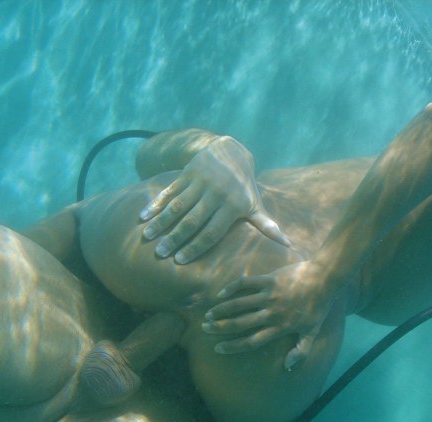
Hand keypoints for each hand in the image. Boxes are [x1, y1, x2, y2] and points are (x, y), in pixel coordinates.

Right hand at [140, 136, 289, 262]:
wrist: (230, 149)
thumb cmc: (245, 186)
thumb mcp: (255, 204)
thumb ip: (267, 225)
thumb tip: (288, 244)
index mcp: (232, 205)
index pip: (212, 231)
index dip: (196, 247)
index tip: (180, 261)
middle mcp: (216, 194)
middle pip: (192, 221)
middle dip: (176, 238)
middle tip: (160, 254)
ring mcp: (200, 182)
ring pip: (178, 205)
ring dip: (161, 221)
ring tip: (147, 237)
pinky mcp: (187, 173)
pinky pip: (169, 190)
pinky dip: (155, 203)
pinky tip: (143, 216)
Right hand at [201, 261, 333, 369]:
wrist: (324, 279)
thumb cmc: (319, 306)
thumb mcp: (312, 332)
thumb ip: (301, 351)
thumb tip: (287, 367)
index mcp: (281, 327)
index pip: (253, 340)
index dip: (234, 346)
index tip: (218, 348)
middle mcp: (272, 313)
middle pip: (241, 323)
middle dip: (221, 328)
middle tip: (206, 329)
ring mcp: (270, 296)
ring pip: (240, 304)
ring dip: (222, 310)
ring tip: (208, 314)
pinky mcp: (269, 280)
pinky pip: (246, 284)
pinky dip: (232, 288)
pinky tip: (221, 293)